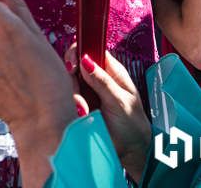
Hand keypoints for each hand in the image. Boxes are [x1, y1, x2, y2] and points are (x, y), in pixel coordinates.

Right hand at [65, 46, 151, 182]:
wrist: (130, 151)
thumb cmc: (132, 124)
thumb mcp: (120, 100)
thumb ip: (102, 81)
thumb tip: (85, 60)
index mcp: (111, 70)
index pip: (91, 49)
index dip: (79, 51)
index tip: (72, 64)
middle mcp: (97, 78)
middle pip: (75, 65)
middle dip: (72, 77)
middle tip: (77, 91)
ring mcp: (87, 92)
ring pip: (69, 83)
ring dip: (73, 95)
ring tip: (84, 110)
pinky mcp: (80, 105)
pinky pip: (68, 99)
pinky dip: (72, 106)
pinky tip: (81, 114)